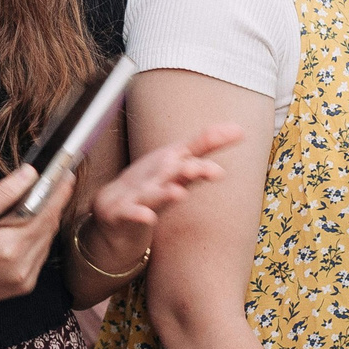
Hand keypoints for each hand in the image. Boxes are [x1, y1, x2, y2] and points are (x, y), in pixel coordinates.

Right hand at [0, 164, 65, 310]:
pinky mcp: (25, 286)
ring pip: (47, 241)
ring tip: (35, 203)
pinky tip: (24, 228)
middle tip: (56, 182)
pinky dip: (37, 238)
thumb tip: (30, 174)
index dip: (59, 192)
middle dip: (53, 203)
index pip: (46, 214)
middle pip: (50, 227)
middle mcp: (23, 267)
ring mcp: (26, 280)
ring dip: (45, 221)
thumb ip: (3, 194)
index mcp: (10, 248)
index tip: (67, 175)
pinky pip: (40, 255)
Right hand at [79, 124, 239, 273]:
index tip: (238, 132)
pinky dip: (138, 215)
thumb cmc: (146, 189)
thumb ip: (201, 163)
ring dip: (164, 192)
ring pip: (152, 193)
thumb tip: (233, 144)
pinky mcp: (121, 212)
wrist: (110, 212)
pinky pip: (131, 214)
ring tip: (178, 192)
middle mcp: (154, 176)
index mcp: (168, 164)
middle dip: (189, 168)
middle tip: (207, 170)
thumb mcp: (175, 175)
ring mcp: (137, 194)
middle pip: (173, 169)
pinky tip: (148, 217)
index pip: (193, 149)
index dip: (213, 140)